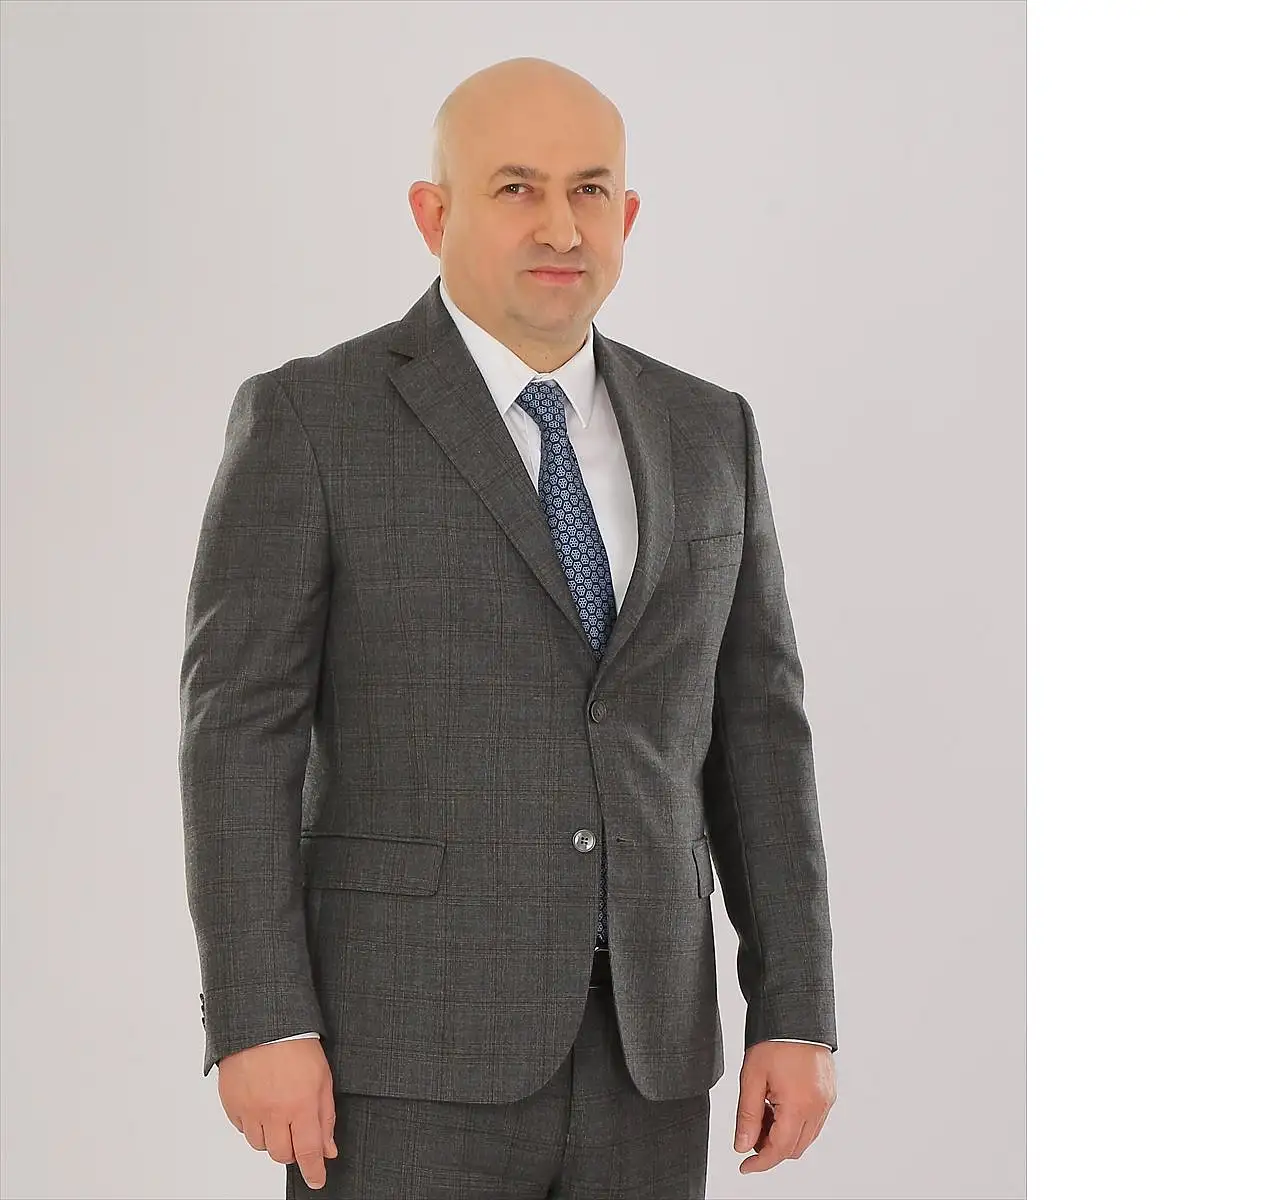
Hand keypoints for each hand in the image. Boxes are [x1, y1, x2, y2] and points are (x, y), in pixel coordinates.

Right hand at [217, 1037, 338, 1189]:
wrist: (262, 1024)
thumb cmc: (297, 1045)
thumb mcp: (322, 1078)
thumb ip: (326, 1116)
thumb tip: (328, 1149)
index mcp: (301, 1104)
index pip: (308, 1151)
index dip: (313, 1170)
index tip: (317, 1180)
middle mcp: (274, 1112)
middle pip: (282, 1154)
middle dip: (292, 1149)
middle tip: (297, 1132)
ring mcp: (250, 1110)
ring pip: (261, 1144)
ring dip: (272, 1135)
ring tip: (279, 1109)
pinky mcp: (231, 1105)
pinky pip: (243, 1129)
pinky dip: (253, 1123)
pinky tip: (261, 1101)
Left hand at [734, 1041, 835, 1173]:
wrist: (796, 1013)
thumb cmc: (775, 1039)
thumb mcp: (752, 1077)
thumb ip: (747, 1116)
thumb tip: (742, 1145)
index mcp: (800, 1105)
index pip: (779, 1150)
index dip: (760, 1163)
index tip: (744, 1166)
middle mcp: (819, 1106)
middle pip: (794, 1148)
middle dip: (770, 1148)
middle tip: (749, 1132)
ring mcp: (827, 1100)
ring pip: (805, 1137)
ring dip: (783, 1136)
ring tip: (762, 1112)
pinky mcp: (829, 1092)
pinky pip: (813, 1121)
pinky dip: (795, 1123)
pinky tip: (777, 1105)